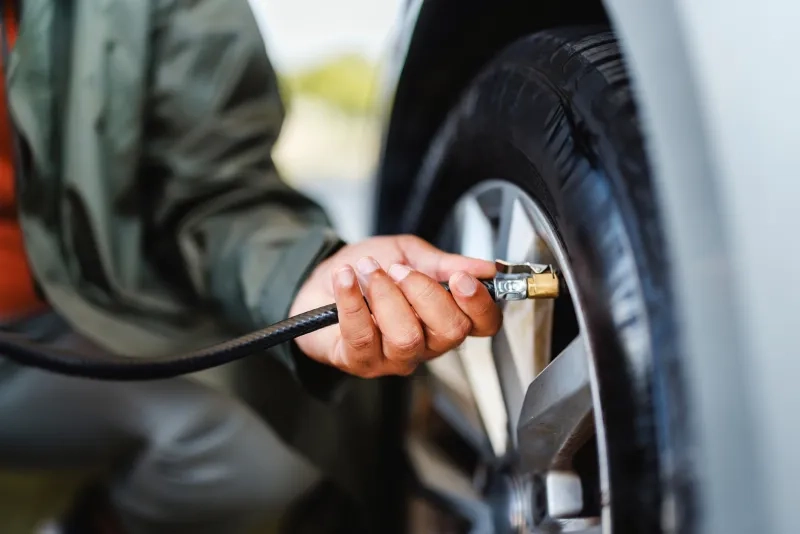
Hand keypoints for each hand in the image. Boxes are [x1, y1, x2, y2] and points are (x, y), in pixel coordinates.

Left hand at [290, 235, 501, 377]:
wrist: (318, 283)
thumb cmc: (365, 271)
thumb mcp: (408, 254)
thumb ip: (444, 263)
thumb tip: (484, 267)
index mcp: (445, 317)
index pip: (483, 325)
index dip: (478, 303)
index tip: (460, 277)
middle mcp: (425, 344)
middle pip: (449, 332)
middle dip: (424, 291)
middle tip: (398, 269)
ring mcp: (393, 358)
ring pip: (406, 337)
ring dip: (385, 294)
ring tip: (367, 271)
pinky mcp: (359, 361)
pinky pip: (361, 335)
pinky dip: (351, 299)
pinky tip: (345, 278)